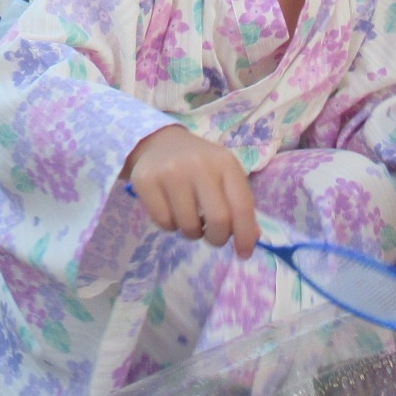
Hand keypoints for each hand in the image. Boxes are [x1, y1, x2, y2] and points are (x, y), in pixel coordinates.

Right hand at [124, 124, 259, 258]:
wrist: (159, 142)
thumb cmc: (199, 165)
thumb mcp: (224, 175)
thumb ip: (238, 204)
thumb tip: (250, 238)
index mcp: (225, 162)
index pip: (242, 206)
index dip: (245, 236)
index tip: (243, 253)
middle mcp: (199, 164)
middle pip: (218, 220)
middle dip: (217, 238)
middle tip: (211, 237)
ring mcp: (171, 171)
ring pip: (188, 226)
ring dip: (192, 232)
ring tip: (189, 218)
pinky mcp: (145, 180)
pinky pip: (163, 222)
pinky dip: (169, 226)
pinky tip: (170, 210)